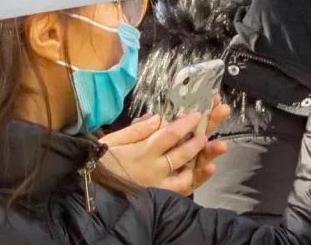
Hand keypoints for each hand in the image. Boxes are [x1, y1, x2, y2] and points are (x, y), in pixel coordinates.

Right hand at [99, 103, 229, 195]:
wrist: (92, 189)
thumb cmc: (102, 161)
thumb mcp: (114, 141)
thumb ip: (137, 130)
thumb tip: (158, 118)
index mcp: (143, 151)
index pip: (170, 134)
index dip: (186, 123)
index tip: (198, 112)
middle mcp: (155, 169)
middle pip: (184, 152)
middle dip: (202, 136)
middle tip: (215, 125)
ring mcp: (159, 185)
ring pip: (188, 173)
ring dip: (204, 159)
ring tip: (218, 146)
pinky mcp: (160, 196)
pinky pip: (182, 190)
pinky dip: (196, 179)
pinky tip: (208, 169)